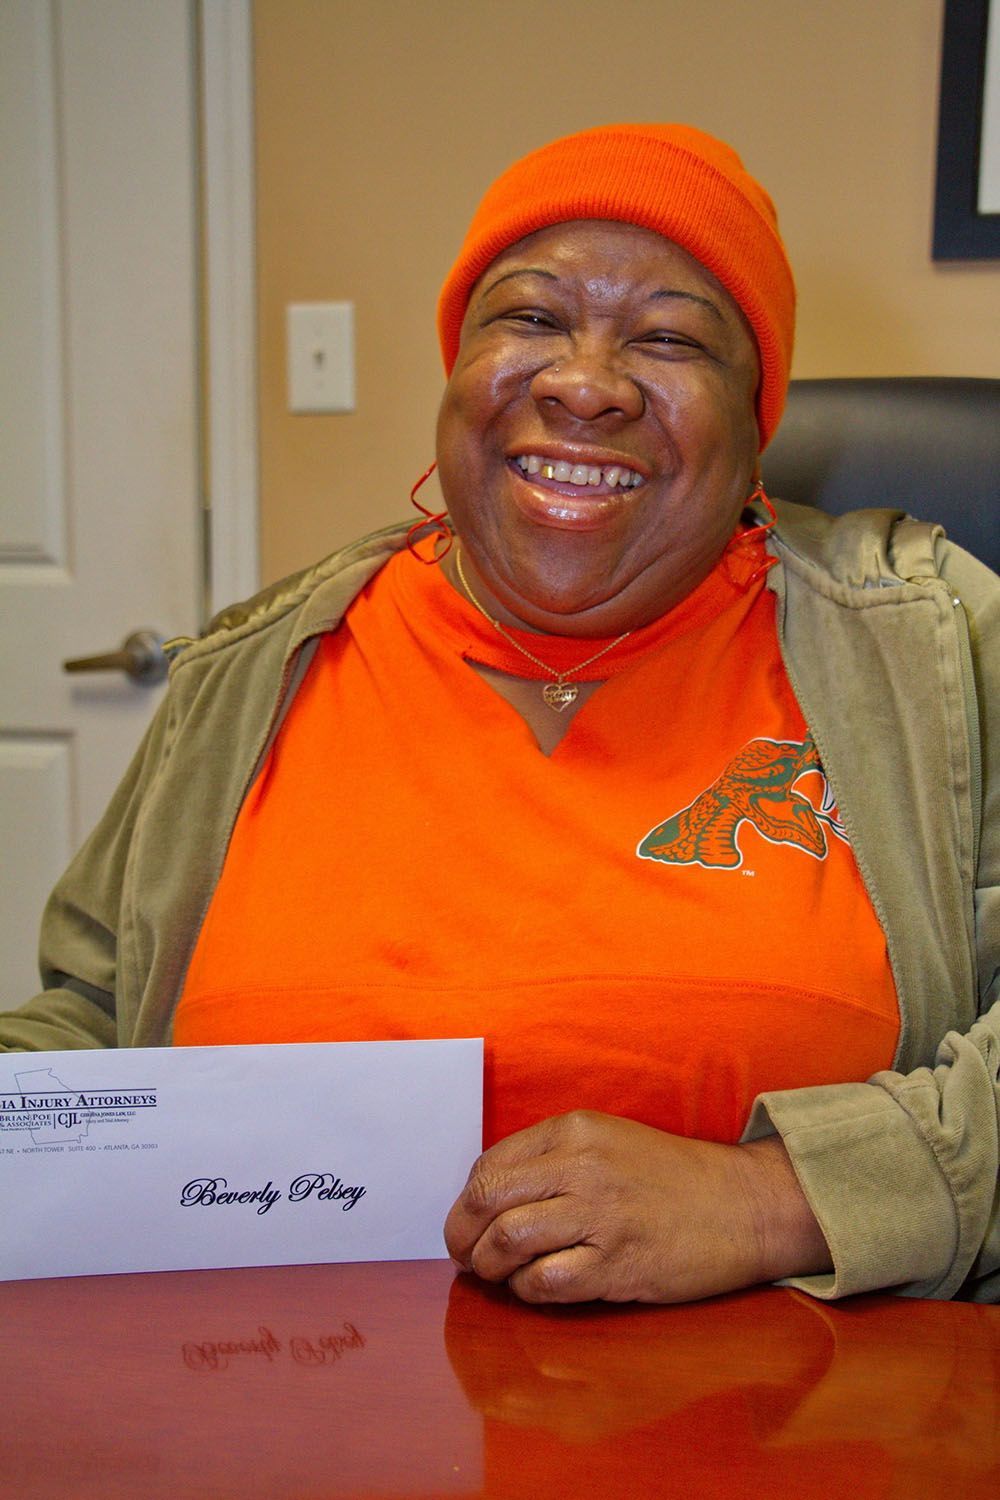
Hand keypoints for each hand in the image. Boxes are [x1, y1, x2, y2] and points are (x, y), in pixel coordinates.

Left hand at [444, 1111, 830, 1303]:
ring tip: (498, 1275)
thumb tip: (492, 1199)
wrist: (745, 1204)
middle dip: (463, 1235)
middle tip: (467, 1257)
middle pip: (488, 1199)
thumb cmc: (672, 1179)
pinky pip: (546, 1280)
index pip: (491, 1164)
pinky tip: (537, 1288)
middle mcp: (581, 1165)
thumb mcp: (609, 1143)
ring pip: (508, 1239)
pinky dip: (528, 1290)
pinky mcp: (618, 1262)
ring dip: (490, 1265)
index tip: (469, 1224)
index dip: (468, 1202)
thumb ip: (553, 1160)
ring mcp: (600, 1214)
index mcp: (574, 1130)